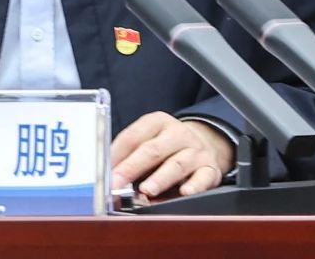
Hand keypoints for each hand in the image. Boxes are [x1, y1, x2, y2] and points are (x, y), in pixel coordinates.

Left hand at [110, 113, 234, 197]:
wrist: (205, 144)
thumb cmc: (167, 147)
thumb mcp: (150, 140)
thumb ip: (130, 155)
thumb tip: (108, 175)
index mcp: (158, 122)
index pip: (134, 136)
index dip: (116, 154)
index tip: (104, 171)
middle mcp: (178, 134)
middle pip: (153, 150)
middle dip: (132, 168)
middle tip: (117, 183)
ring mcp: (196, 151)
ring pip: (177, 164)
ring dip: (160, 179)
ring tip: (146, 191)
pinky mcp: (210, 169)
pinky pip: (203, 177)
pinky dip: (194, 186)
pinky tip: (184, 193)